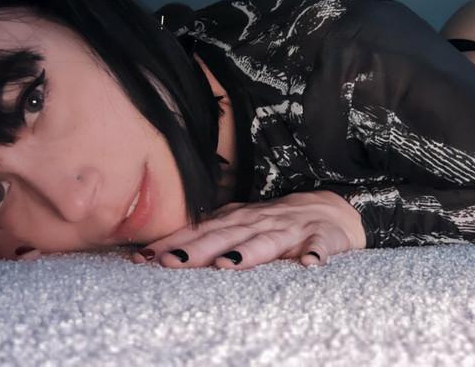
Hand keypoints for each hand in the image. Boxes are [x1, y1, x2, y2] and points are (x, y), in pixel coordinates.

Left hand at [131, 190, 365, 269]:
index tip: (142, 258)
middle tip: (168, 263)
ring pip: (267, 242)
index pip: (200, 231)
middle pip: (225, 236)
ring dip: (248, 252)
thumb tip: (160, 251)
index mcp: (239, 219)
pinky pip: (319, 247)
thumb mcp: (243, 222)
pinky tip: (310, 264)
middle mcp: (260, 222)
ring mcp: (291, 231)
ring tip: (228, 265)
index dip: (172, 243)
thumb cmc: (279, 222)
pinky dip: (314, 254)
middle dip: (196, 249)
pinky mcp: (322, 238)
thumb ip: (211, 233)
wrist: (332, 208)